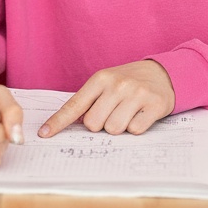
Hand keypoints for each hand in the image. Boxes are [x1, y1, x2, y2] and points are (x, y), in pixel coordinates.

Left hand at [38, 60, 174, 137]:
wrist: (163, 73)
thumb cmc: (127, 82)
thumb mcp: (106, 84)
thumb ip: (88, 101)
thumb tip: (68, 124)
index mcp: (99, 79)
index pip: (74, 105)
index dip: (58, 122)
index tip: (44, 134)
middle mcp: (117, 85)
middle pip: (93, 124)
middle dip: (100, 124)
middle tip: (112, 113)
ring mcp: (136, 94)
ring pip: (113, 129)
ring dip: (119, 127)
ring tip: (127, 113)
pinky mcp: (154, 105)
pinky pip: (135, 130)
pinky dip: (136, 128)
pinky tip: (141, 115)